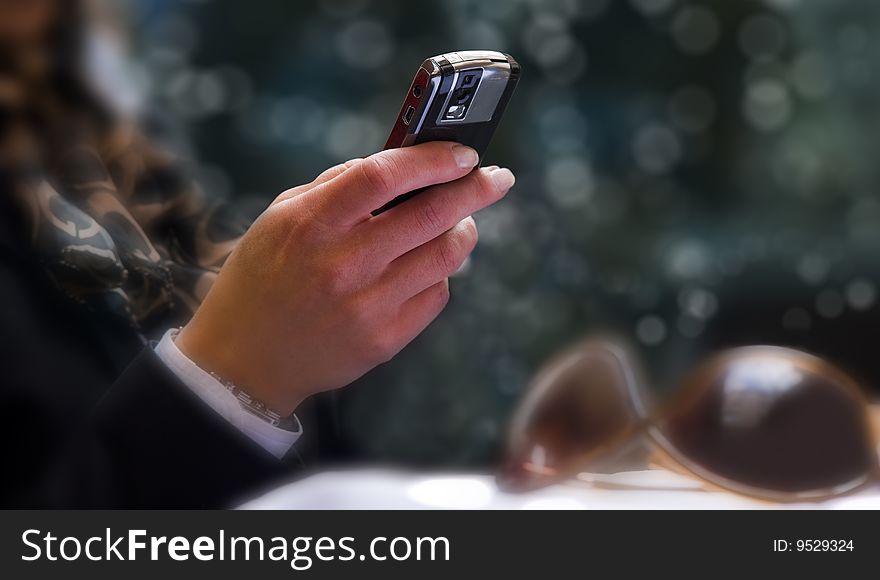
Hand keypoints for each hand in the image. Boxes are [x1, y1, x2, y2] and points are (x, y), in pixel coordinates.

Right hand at [176, 142, 514, 414]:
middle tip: (496, 179)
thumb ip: (337, 187)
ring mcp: (367, 306)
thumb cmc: (263, 278)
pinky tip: (426, 267)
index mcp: (311, 223)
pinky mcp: (385, 340)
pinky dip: (440, 273)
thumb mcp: (280, 218)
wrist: (244, 360)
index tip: (464, 153)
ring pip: (446, 255)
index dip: (433, 158)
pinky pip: (437, 295)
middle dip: (475, 188)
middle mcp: (343, 263)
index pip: (385, 174)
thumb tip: (402, 164)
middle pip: (431, 213)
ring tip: (461, 221)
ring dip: (464, 230)